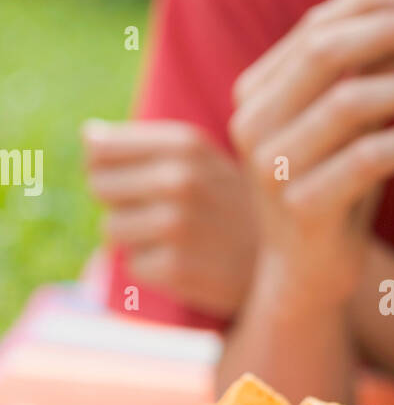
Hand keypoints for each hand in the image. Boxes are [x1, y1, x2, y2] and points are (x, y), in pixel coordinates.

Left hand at [83, 120, 256, 317]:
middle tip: (159, 209)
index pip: (100, 148)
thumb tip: (88, 135)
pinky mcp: (177, 269)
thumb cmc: (235, 204)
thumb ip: (144, 144)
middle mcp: (181, 180)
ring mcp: (178, 226)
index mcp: (185, 144)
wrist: (294, 258)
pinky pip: (133, 265)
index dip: (107, 165)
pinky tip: (188, 261)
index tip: (136, 177)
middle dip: (120, 200)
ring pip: (112, 229)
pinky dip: (153, 267)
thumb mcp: (203, 159)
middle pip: (99, 185)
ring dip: (135, 236)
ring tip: (177, 236)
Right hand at [228, 0, 393, 312]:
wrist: (307, 274)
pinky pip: (365, 159)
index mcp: (256, 95)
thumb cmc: (333, 189)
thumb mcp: (347, 127)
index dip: (364, 4)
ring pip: (348, 102)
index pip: (311, 30)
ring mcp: (273, 168)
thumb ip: (364, 76)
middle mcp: (253, 125)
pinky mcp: (303, 207)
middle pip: (323, 53)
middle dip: (386, 31)